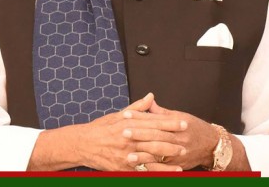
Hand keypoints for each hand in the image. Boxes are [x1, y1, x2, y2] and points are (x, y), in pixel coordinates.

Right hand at [28, 93, 185, 170]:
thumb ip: (137, 107)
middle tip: (186, 141)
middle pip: (154, 139)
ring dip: (166, 158)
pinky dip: (154, 172)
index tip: (183, 123)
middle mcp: (127, 138)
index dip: (170, 123)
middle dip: (172, 140)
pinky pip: (140, 170)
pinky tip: (165, 173)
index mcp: (128, 124)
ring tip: (180, 158)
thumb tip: (151, 96)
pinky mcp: (121, 167)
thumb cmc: (100, 128)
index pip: (153, 122)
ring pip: (149, 156)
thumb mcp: (118, 115)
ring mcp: (124, 154)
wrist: (81, 144)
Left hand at [123, 97, 217, 170]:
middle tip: (123, 132)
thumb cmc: (194, 128)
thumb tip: (148, 100)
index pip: (155, 119)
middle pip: (157, 135)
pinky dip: (152, 168)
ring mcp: (179, 152)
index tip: (125, 114)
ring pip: (160, 152)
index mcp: (177, 122)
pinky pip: (164, 167)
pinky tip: (141, 168)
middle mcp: (179, 137)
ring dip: (144, 154)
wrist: (212, 145)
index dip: (140, 116)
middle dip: (140, 134)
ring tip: (128, 154)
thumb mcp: (180, 116)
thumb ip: (162, 112)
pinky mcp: (179, 164)